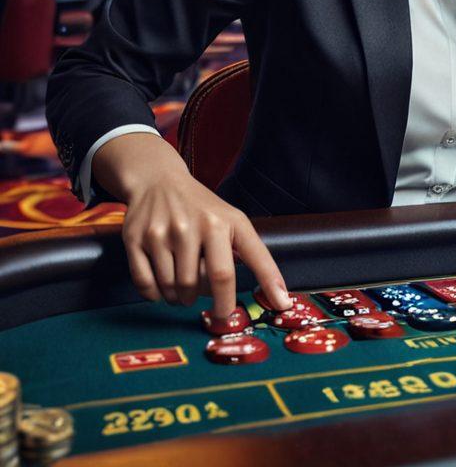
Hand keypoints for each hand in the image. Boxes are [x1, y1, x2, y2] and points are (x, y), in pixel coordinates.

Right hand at [120, 164, 292, 317]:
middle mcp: (191, 226)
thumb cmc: (202, 209)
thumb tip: (279, 297)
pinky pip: (146, 286)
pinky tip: (162, 283)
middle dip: (204, 300)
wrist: (158, 180)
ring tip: (184, 283)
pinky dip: (156, 294)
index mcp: (221, 222)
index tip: (252, 315)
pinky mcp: (135, 239)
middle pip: (198, 286)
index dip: (232, 300)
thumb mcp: (232, 220)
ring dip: (179, 298)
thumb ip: (254, 255)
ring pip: (172, 289)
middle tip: (204, 294)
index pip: (226, 273)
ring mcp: (161, 232)